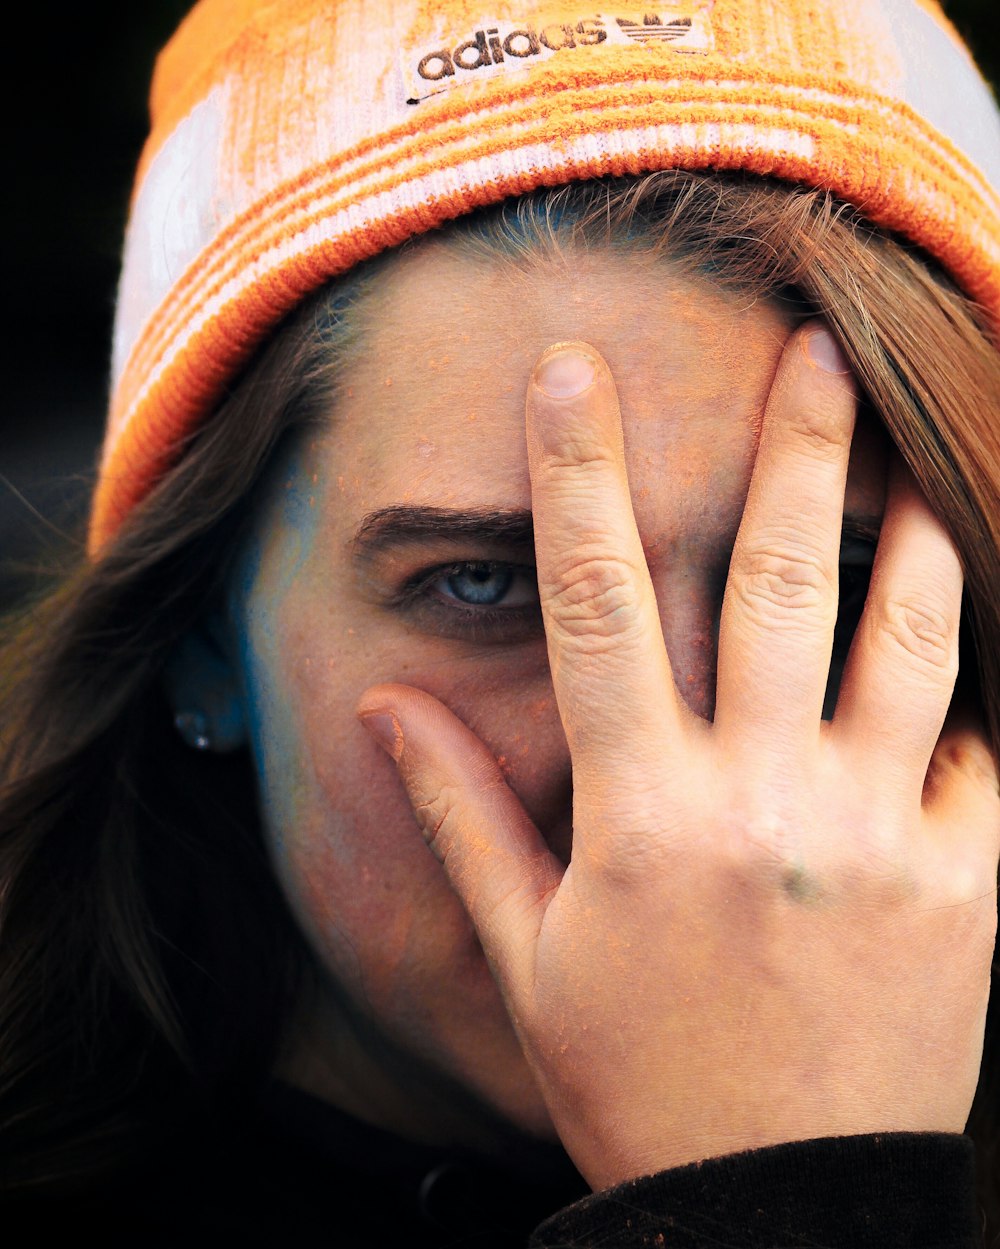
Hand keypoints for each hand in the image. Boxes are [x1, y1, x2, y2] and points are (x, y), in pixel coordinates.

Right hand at [357, 324, 999, 1190]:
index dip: (579, 474)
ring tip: (923, 450)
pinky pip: (983, 750)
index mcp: (644, 814)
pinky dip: (967, 690)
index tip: (573, 371)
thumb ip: (463, 814)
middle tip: (812, 350)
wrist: (775, 1207)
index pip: (600, 602)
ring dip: (918, 531)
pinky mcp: (969, 884)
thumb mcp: (528, 951)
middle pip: (783, 583)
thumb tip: (388, 706)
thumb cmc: (634, 1072)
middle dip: (797, 449)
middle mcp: (765, 802)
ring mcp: (880, 837)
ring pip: (912, 639)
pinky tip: (957, 647)